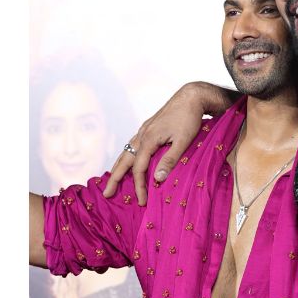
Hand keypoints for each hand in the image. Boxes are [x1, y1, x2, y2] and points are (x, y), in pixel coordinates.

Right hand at [102, 82, 218, 205]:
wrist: (191, 96)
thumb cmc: (189, 118)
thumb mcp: (183, 141)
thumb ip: (170, 160)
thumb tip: (157, 179)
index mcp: (149, 139)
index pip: (138, 168)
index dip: (139, 186)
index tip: (142, 201)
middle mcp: (142, 134)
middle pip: (124, 160)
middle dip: (115, 178)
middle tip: (106, 193)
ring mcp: (144, 130)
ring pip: (126, 151)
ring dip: (118, 166)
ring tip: (112, 179)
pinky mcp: (149, 127)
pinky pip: (132, 145)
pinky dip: (127, 156)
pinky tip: (129, 159)